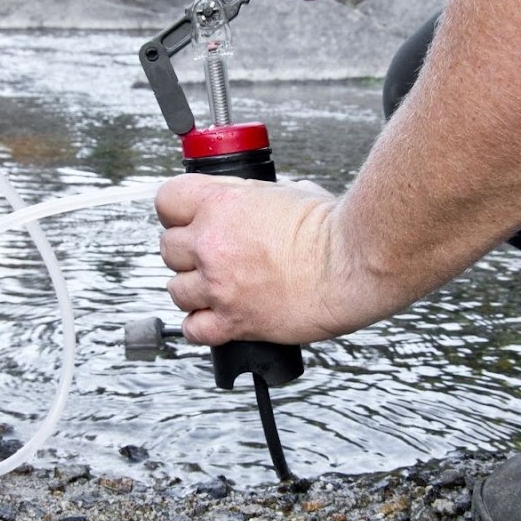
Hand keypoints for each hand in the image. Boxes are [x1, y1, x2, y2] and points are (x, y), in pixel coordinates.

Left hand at [155, 174, 397, 345]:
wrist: (353, 264)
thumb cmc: (334, 228)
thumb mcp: (288, 191)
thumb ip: (257, 198)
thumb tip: (257, 202)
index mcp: (221, 203)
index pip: (167, 201)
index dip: (177, 211)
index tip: (187, 218)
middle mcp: (212, 244)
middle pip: (168, 248)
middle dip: (188, 251)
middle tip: (210, 255)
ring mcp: (220, 285)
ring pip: (175, 290)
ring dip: (193, 288)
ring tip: (217, 286)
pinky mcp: (234, 321)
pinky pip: (194, 329)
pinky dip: (201, 325)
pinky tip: (216, 316)